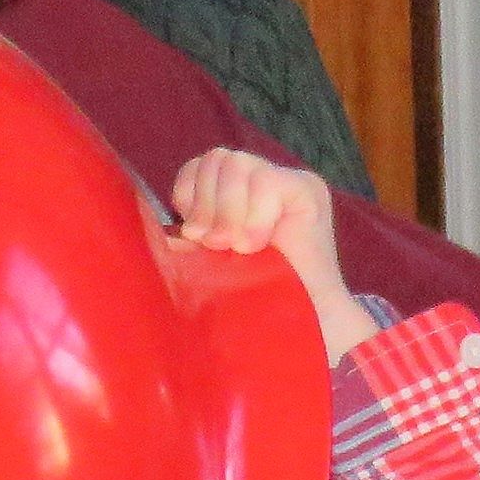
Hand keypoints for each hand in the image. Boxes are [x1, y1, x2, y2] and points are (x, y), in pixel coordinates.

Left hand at [172, 148, 374, 361]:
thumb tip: (171, 228)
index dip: (189, 194)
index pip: (200, 165)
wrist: (300, 321)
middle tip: (217, 245)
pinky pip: (265, 181)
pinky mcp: (307, 189)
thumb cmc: (257, 296)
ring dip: (230, 210)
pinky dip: (254, 215)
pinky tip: (258, 242)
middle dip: (207, 204)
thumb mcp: (212, 258)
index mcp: (237, 194)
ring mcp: (288, 181)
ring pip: (237, 163)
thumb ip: (195, 233)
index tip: (194, 236)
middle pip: (216, 158)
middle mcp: (264, 180)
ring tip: (239, 246)